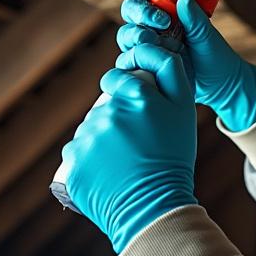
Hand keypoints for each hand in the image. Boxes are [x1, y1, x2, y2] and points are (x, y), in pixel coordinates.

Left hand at [61, 44, 198, 252]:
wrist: (155, 206)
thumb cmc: (172, 156)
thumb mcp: (183, 109)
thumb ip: (169, 70)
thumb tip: (146, 49)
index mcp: (136, 96)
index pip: (116, 78)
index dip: (124, 93)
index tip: (135, 113)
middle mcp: (108, 112)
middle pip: (102, 106)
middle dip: (115, 120)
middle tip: (135, 145)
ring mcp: (87, 138)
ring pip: (90, 130)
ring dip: (101, 140)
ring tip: (122, 161)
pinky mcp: (73, 162)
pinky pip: (77, 153)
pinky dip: (88, 161)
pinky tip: (107, 172)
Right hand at [118, 0, 255, 131]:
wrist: (219, 84)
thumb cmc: (214, 54)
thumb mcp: (206, 34)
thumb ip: (195, 17)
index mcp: (161, 16)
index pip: (137, 5)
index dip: (142, 9)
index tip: (163, 20)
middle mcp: (148, 32)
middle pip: (127, 24)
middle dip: (137, 29)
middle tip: (156, 36)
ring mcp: (145, 53)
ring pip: (126, 45)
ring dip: (138, 48)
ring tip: (160, 54)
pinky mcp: (144, 72)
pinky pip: (130, 68)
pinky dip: (137, 67)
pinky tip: (153, 71)